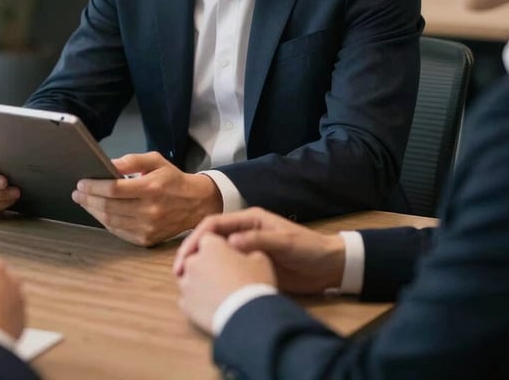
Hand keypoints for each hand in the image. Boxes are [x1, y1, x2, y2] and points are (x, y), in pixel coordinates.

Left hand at [71, 151, 222, 246]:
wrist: (195, 203)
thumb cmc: (172, 179)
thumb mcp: (155, 161)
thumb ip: (131, 161)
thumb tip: (109, 164)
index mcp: (151, 188)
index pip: (114, 189)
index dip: (94, 186)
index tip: (81, 183)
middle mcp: (149, 211)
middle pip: (109, 207)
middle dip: (88, 199)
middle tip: (77, 192)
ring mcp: (148, 228)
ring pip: (111, 221)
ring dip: (93, 211)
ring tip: (85, 202)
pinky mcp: (147, 240)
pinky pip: (119, 232)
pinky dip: (106, 222)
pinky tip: (100, 213)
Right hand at [173, 207, 344, 293]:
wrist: (329, 266)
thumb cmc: (308, 248)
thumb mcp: (285, 242)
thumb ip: (259, 240)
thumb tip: (231, 242)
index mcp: (249, 219)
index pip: (214, 224)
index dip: (197, 238)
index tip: (186, 257)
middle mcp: (243, 231)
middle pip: (210, 239)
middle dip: (192, 252)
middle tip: (179, 273)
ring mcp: (245, 249)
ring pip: (215, 254)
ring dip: (199, 265)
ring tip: (186, 283)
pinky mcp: (250, 266)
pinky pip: (227, 269)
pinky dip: (213, 276)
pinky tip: (205, 289)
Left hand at [177, 233, 275, 333]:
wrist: (247, 319)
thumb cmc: (255, 284)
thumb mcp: (260, 259)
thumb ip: (247, 250)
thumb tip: (243, 252)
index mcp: (210, 245)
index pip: (209, 239)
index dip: (219, 246)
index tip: (229, 255)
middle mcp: (193, 261)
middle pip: (196, 257)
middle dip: (207, 262)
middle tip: (224, 273)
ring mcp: (187, 284)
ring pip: (189, 278)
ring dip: (200, 281)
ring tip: (218, 290)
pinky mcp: (186, 305)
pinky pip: (189, 298)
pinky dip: (198, 300)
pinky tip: (212, 304)